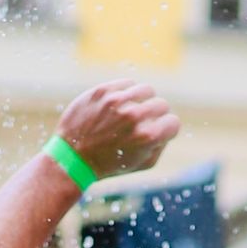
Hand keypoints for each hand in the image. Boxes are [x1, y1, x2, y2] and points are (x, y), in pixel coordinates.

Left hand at [54, 78, 179, 185]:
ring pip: (146, 90)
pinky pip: (127, 84)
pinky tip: (119, 104)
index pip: (173, 122)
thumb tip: (167, 125)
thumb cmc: (110, 164)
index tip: (156, 132)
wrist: (73, 157)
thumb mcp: (142, 164)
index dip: (166, 129)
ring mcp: (118, 102)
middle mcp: (134, 117)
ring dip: (143, 100)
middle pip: (162, 105)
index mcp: (147, 137)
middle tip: (143, 123)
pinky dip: (126, 93)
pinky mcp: (103, 91)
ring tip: (133, 110)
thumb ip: (161, 144)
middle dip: (155, 115)